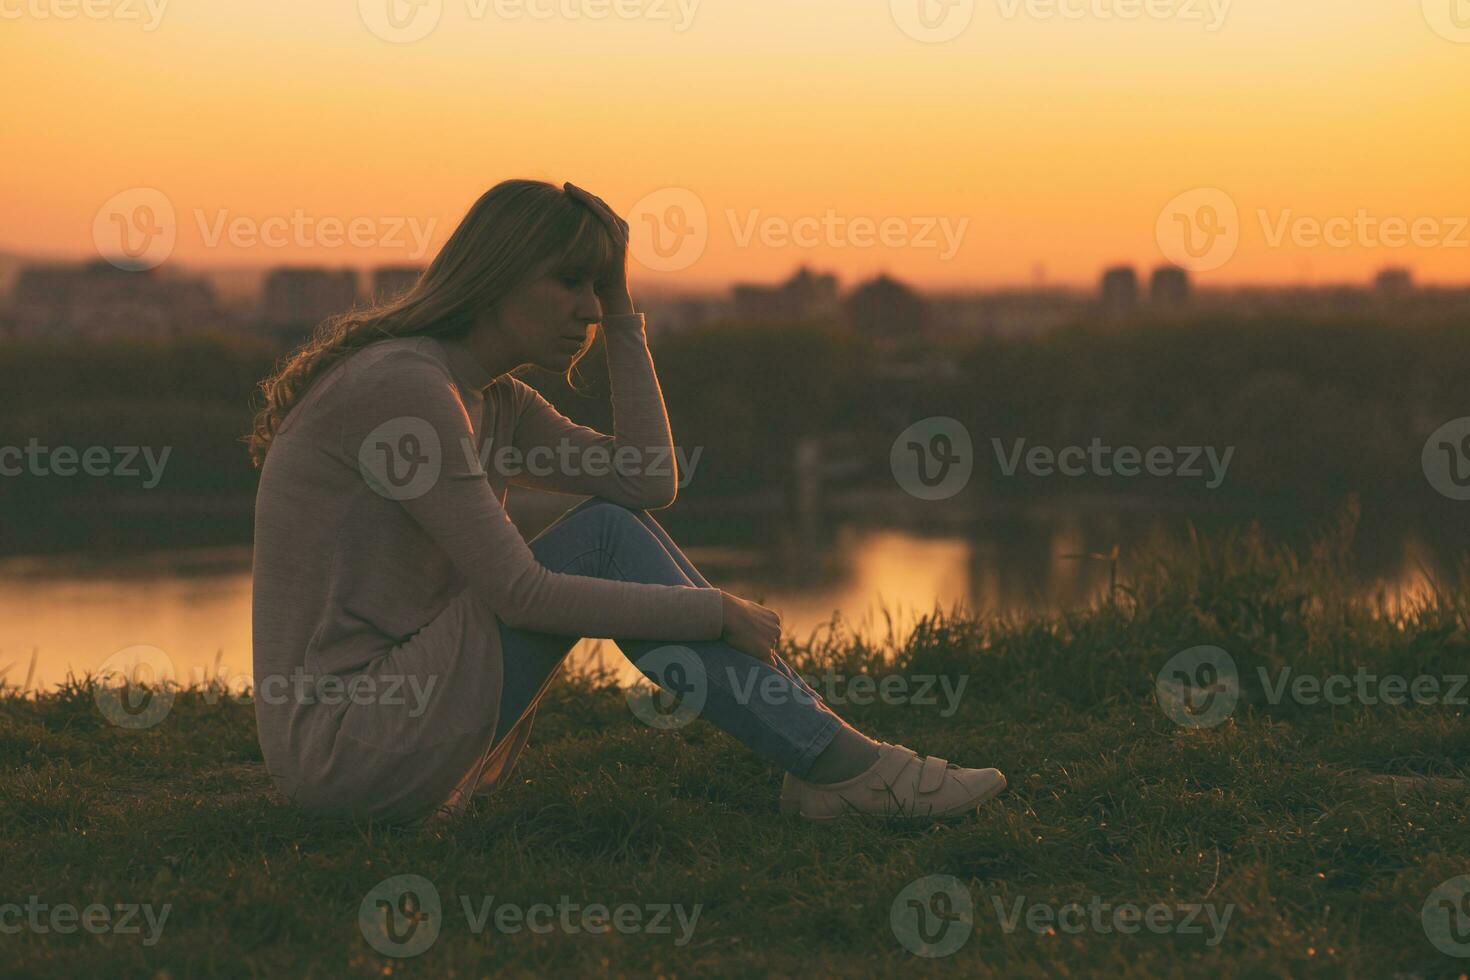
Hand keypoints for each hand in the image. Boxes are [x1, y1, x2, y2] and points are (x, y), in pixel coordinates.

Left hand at [564, 181, 631, 311]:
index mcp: (613, 229)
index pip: (597, 207)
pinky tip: (581, 200)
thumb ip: (580, 242)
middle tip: (566, 185)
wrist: (610, 292)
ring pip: (602, 207)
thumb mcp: (586, 253)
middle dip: (582, 193)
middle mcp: (620, 228)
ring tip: (570, 189)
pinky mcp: (619, 239)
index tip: (566, 191)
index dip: (582, 197)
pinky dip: (594, 208)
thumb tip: (558, 234)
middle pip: (600, 204)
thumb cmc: (595, 276)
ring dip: (586, 197)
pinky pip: (606, 219)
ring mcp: (621, 233)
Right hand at [719, 591, 781, 665]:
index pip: (772, 633)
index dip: (759, 636)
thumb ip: (757, 619)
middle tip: (745, 643)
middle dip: (761, 645)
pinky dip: (763, 664)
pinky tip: (753, 661)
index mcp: (775, 619)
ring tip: (744, 647)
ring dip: (759, 653)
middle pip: (772, 644)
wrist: (729, 614)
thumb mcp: (750, 610)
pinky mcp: (766, 652)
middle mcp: (777, 630)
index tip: (748, 635)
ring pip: (768, 653)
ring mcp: (772, 641)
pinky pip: (769, 663)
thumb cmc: (734, 611)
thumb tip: (754, 624)